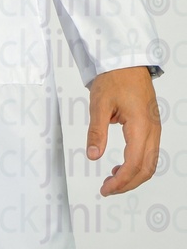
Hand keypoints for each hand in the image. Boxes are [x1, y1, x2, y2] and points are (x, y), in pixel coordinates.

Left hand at [87, 66, 160, 195]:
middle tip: (108, 189)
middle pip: (146, 168)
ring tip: (113, 179)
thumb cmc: (114, 77)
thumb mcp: (99, 103)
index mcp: (141, 126)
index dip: (120, 181)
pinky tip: (121, 164)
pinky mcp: (151, 124)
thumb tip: (93, 155)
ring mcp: (154, 127)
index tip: (105, 188)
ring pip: (150, 162)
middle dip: (128, 184)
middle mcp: (152, 129)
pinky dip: (138, 164)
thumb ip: (97, 131)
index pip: (134, 164)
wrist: (126, 59)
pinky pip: (149, 152)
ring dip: (134, 175)